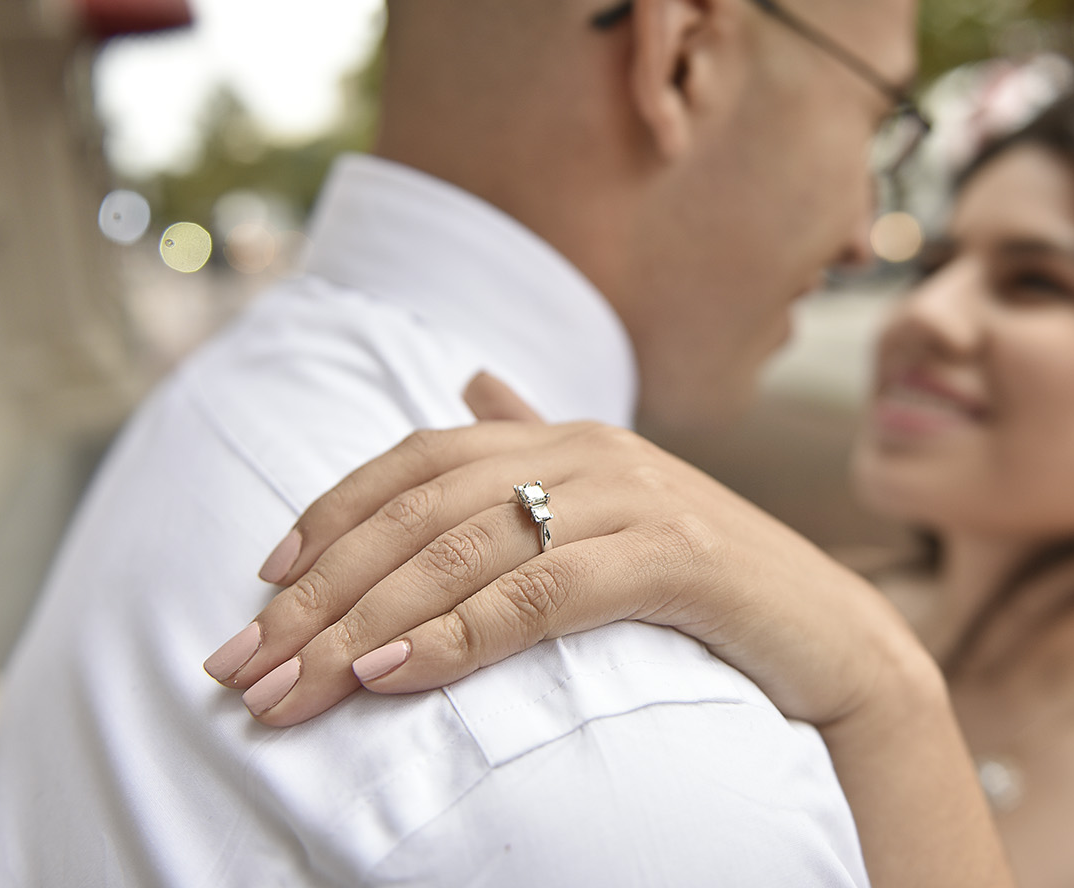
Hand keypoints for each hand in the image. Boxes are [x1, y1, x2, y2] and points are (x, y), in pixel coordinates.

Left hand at [205, 374, 931, 729]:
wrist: (830, 633)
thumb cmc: (708, 581)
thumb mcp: (613, 506)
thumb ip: (538, 445)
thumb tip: (470, 384)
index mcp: (566, 437)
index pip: (418, 459)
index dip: (331, 514)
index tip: (261, 582)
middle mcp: (590, 450)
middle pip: (420, 510)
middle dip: (319, 592)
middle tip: (243, 669)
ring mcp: (634, 497)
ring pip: (465, 551)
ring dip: (363, 624)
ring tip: (292, 689)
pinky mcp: (674, 556)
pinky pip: (541, 592)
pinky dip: (459, 634)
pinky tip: (393, 675)